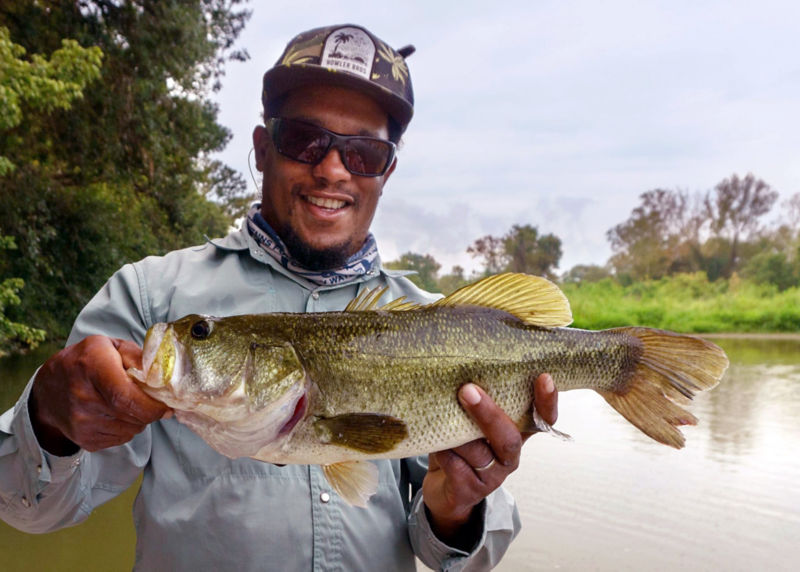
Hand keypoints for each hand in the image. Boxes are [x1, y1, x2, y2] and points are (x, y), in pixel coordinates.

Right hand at [29, 335, 169, 454]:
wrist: (48, 389)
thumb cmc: (86, 361)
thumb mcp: (110, 345)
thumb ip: (137, 357)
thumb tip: (163, 377)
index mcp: (92, 367)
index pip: (126, 396)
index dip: (151, 405)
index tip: (165, 405)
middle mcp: (83, 397)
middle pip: (132, 416)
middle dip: (151, 412)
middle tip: (154, 403)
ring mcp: (81, 422)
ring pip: (131, 430)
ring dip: (139, 419)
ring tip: (130, 404)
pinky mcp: (84, 440)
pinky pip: (121, 439)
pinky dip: (127, 428)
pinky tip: (117, 414)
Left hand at [422, 373, 557, 547]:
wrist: (445, 490)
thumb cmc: (461, 445)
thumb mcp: (472, 421)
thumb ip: (476, 401)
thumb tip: (462, 373)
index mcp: (516, 433)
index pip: (542, 419)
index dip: (547, 401)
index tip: (544, 377)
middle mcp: (509, 456)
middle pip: (509, 438)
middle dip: (489, 414)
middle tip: (468, 390)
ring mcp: (491, 476)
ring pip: (476, 452)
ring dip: (457, 435)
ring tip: (440, 419)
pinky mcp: (469, 490)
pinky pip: (456, 466)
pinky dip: (444, 452)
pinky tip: (436, 445)